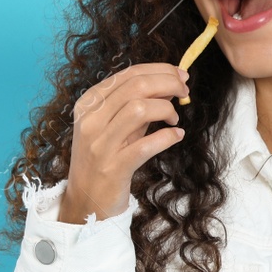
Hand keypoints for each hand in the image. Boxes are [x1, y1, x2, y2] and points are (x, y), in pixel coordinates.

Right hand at [58, 63, 189, 224]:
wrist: (86, 201)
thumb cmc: (105, 158)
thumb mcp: (115, 126)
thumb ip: (137, 103)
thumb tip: (170, 83)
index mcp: (89, 104)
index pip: (128, 74)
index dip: (160, 70)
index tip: (180, 75)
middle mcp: (91, 120)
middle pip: (136, 86)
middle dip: (168, 83)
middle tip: (185, 92)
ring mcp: (100, 144)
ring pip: (140, 109)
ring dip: (166, 109)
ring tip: (174, 118)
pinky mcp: (113, 167)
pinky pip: (146, 145)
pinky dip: (166, 137)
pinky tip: (176, 135)